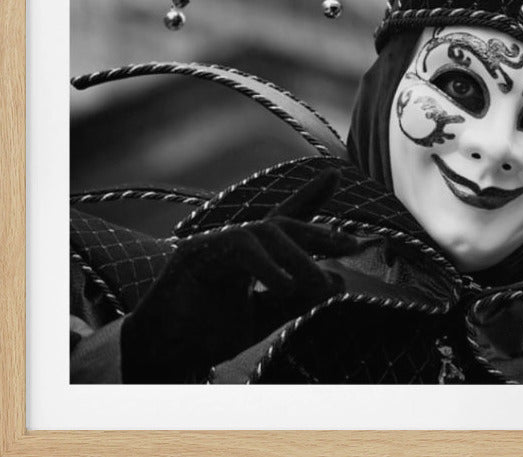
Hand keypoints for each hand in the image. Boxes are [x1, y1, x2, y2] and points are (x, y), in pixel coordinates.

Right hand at [120, 169, 355, 382]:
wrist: (163, 354)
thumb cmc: (209, 332)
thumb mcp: (265, 315)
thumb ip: (300, 298)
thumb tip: (339, 281)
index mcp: (252, 251)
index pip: (284, 218)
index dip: (310, 195)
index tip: (336, 175)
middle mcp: (234, 240)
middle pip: (283, 223)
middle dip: (320, 233)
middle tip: (353, 246)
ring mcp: (213, 241)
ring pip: (266, 232)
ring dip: (299, 257)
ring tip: (319, 284)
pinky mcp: (195, 252)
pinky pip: (239, 248)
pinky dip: (266, 266)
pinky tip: (285, 286)